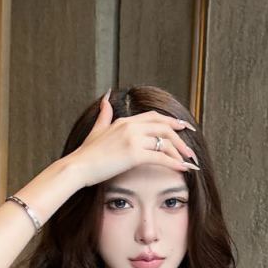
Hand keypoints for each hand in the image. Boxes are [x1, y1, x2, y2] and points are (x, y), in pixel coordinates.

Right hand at [67, 91, 198, 187]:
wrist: (78, 167)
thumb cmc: (86, 153)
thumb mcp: (97, 129)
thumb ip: (104, 114)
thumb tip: (106, 98)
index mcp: (125, 121)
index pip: (154, 117)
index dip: (171, 121)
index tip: (183, 127)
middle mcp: (131, 126)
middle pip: (164, 127)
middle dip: (180, 138)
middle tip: (190, 149)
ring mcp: (133, 139)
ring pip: (165, 142)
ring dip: (180, 152)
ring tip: (188, 162)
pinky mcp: (134, 154)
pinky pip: (161, 157)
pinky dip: (174, 163)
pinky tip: (182, 169)